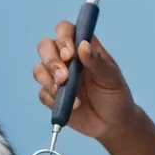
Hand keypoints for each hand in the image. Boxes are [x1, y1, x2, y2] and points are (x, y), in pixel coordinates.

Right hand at [33, 22, 136, 140]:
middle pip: (45, 46)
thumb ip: (97, 61)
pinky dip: (53, 99)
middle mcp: (67, 59)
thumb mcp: (111, 78)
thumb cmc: (115, 95)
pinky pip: (42, 93)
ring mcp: (57, 78)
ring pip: (39, 69)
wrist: (113, 124)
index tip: (70, 54)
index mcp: (82, 48)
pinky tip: (73, 106)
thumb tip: (82, 45)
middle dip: (51, 61)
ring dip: (49, 81)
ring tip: (69, 93)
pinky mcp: (52, 96)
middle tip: (64, 78)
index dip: (63, 38)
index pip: (65, 30)